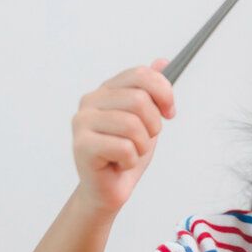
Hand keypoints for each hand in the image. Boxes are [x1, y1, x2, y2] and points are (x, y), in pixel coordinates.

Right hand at [71, 58, 174, 213]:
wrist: (109, 190)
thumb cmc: (125, 155)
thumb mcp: (147, 119)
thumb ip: (152, 91)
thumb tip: (163, 61)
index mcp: (106, 90)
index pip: (141, 74)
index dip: (163, 93)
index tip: (169, 112)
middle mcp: (90, 101)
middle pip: (139, 100)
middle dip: (152, 126)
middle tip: (143, 141)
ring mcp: (82, 122)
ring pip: (133, 125)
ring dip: (141, 146)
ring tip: (130, 154)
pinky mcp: (81, 145)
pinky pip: (124, 147)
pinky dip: (130, 161)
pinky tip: (119, 164)